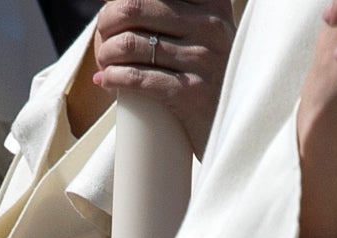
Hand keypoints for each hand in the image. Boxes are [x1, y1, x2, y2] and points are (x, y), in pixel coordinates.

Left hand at [67, 0, 234, 157]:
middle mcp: (211, 26)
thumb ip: (168, 11)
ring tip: (105, 63)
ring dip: (105, 54)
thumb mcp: (201, 32)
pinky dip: (112, 78)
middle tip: (103, 38)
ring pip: (130, 44)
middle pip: (133, 7)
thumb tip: (109, 1)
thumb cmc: (207, 74)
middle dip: (106, 22)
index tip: (110, 12)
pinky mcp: (192, 94)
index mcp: (212, 4)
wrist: (233, 125)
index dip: (121, 1)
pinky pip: (136, 78)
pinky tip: (106, 81)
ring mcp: (204, 60)